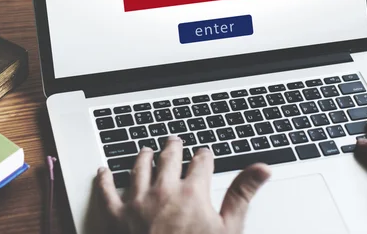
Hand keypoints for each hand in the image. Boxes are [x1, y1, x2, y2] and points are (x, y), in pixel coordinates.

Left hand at [96, 136, 270, 233]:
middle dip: (173, 148)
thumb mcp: (228, 230)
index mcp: (192, 192)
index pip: (201, 162)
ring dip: (143, 156)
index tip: (205, 154)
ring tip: (145, 150)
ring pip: (139, 168)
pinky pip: (106, 191)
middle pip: (168, 158)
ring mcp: (137, 202)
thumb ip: (242, 194)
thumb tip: (262, 168)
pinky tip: (104, 171)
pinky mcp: (116, 216)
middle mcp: (163, 190)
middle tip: (174, 142)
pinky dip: (104, 179)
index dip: (204, 156)